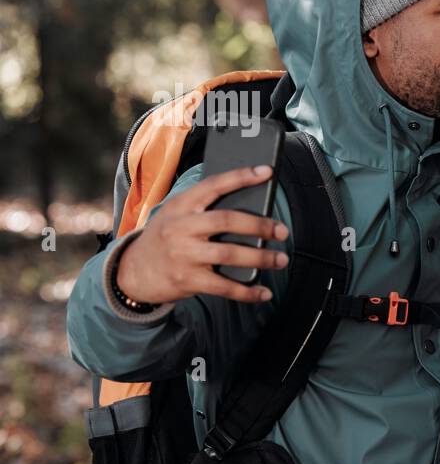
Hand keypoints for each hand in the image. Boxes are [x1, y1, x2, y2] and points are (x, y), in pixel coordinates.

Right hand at [115, 166, 289, 304]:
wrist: (131, 272)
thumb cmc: (165, 238)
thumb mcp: (175, 215)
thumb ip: (204, 210)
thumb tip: (251, 209)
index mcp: (180, 206)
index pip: (213, 185)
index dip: (240, 177)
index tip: (267, 171)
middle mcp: (180, 227)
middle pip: (226, 221)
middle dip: (259, 225)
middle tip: (283, 231)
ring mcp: (183, 254)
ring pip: (230, 254)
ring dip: (261, 258)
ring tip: (281, 259)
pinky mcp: (187, 279)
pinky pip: (224, 286)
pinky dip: (247, 291)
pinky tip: (264, 292)